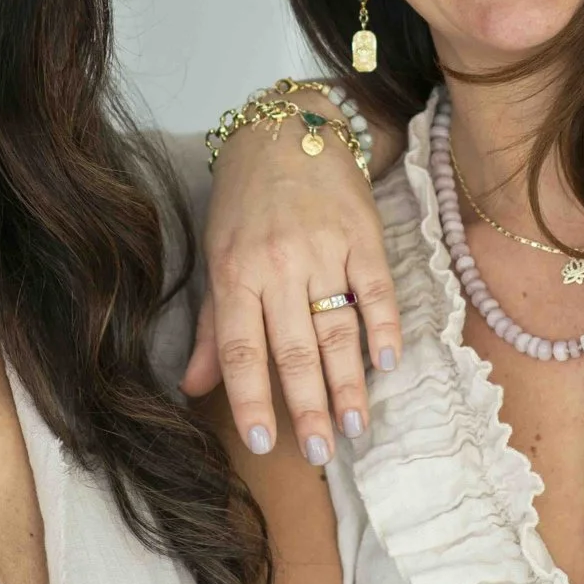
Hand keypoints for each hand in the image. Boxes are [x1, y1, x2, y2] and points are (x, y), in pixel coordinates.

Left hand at [181, 100, 404, 465]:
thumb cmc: (245, 201)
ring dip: (348, 383)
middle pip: (295, 348)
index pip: (244, 350)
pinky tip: (389, 364)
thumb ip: (214, 328)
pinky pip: (375, 290)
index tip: (265, 442)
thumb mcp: (217, 258)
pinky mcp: (362, 234)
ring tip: (355, 427)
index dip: (252, 399)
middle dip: (308, 406)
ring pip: (337, 328)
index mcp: (235, 273)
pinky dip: (385, 328)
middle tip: (320, 453)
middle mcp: (277, 264)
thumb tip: (194, 389)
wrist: (286, 130)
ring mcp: (322, 249)